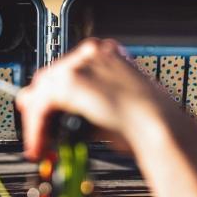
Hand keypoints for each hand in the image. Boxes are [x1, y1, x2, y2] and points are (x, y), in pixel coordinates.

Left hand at [17, 37, 196, 196]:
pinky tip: (41, 144)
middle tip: (40, 133)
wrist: (159, 127)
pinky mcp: (70, 81)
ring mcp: (80, 64)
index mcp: (106, 53)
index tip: (47, 115)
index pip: (65, 71)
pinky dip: (37, 127)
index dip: (53, 97)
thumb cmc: (147, 122)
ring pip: (42, 91)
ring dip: (38, 121)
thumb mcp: (110, 108)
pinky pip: (40, 105)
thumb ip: (80, 107)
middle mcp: (92, 52)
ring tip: (41, 144)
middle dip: (41, 108)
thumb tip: (56, 118)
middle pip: (50, 77)